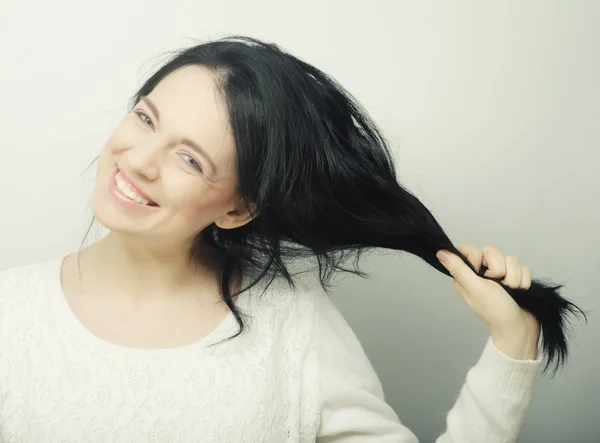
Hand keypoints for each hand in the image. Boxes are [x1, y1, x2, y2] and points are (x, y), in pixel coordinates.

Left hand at [436, 243, 540, 360]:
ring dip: (513, 277)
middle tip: (498, 285)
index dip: (477, 256)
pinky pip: (523, 267)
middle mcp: (480, 273)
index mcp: (465, 275)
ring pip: (510, 259)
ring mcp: (498, 275)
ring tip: (510, 291)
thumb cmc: (496, 312)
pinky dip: (523, 281)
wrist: (520, 328)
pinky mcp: (514, 277)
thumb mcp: (475, 288)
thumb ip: (459, 269)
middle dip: (500, 269)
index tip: (481, 271)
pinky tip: (519, 291)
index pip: (467, 248)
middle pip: (492, 250)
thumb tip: (440, 253)